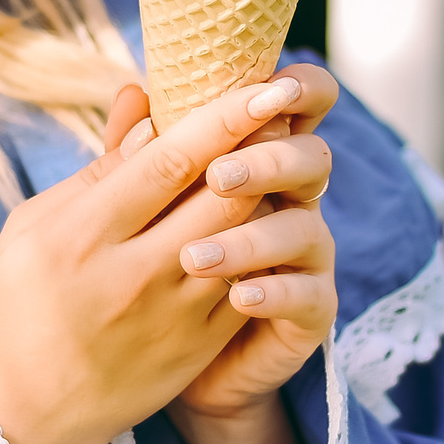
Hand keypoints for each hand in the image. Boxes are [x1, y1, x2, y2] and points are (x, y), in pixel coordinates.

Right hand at [0, 71, 323, 443]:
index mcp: (84, 235)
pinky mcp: (197, 348)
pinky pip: (249, 285)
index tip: (264, 84)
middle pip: (222, 194)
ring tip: (281, 156)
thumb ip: (100, 166)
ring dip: (269, 193)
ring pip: (245, 239)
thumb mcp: (36, 224)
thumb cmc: (21, 302)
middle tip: (286, 109)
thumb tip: (146, 99)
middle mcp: (133, 274)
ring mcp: (172, 316)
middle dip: (262, 145)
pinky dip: (264, 246)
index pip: (171, 161)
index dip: (224, 117)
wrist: (25, 411)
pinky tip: (268, 216)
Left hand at [161, 66, 338, 426]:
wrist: (164, 357)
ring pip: (304, 229)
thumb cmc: (154, 264)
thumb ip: (141, 153)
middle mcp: (293, 199)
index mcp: (260, 160)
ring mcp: (307, 256)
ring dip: (254, 238)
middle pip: (310, 160)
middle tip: (218, 176)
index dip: (300, 88)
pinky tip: (239, 298)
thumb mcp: (142, 207)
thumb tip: (133, 91)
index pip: (298, 108)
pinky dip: (274, 293)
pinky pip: (308, 296)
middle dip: (269, 161)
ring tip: (196, 257)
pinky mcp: (311, 311)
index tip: (273, 86)